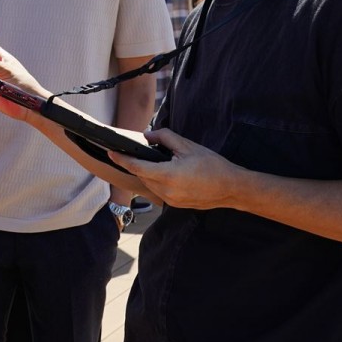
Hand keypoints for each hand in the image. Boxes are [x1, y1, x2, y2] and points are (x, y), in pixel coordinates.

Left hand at [108, 128, 241, 210]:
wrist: (231, 188)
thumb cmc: (212, 165)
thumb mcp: (188, 146)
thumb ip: (164, 138)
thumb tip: (147, 135)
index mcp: (168, 175)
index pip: (137, 167)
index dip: (122, 159)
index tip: (111, 152)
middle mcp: (166, 191)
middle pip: (142, 176)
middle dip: (136, 164)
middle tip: (132, 151)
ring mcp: (170, 201)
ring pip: (149, 185)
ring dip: (147, 173)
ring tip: (152, 161)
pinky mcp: (175, 205)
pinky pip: (158, 191)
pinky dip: (156, 181)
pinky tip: (164, 172)